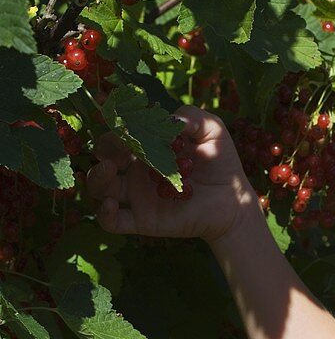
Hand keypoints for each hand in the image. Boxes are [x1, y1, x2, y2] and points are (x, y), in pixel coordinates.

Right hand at [86, 106, 256, 242]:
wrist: (233, 201)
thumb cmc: (221, 163)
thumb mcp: (212, 131)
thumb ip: (192, 116)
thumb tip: (170, 119)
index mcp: (147, 146)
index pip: (120, 132)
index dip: (118, 127)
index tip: (128, 126)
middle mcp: (135, 170)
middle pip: (103, 157)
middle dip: (105, 149)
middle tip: (121, 149)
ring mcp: (136, 197)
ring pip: (99, 187)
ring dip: (97, 177)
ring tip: (109, 171)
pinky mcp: (141, 221)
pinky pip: (111, 222)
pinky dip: (104, 214)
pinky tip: (112, 205)